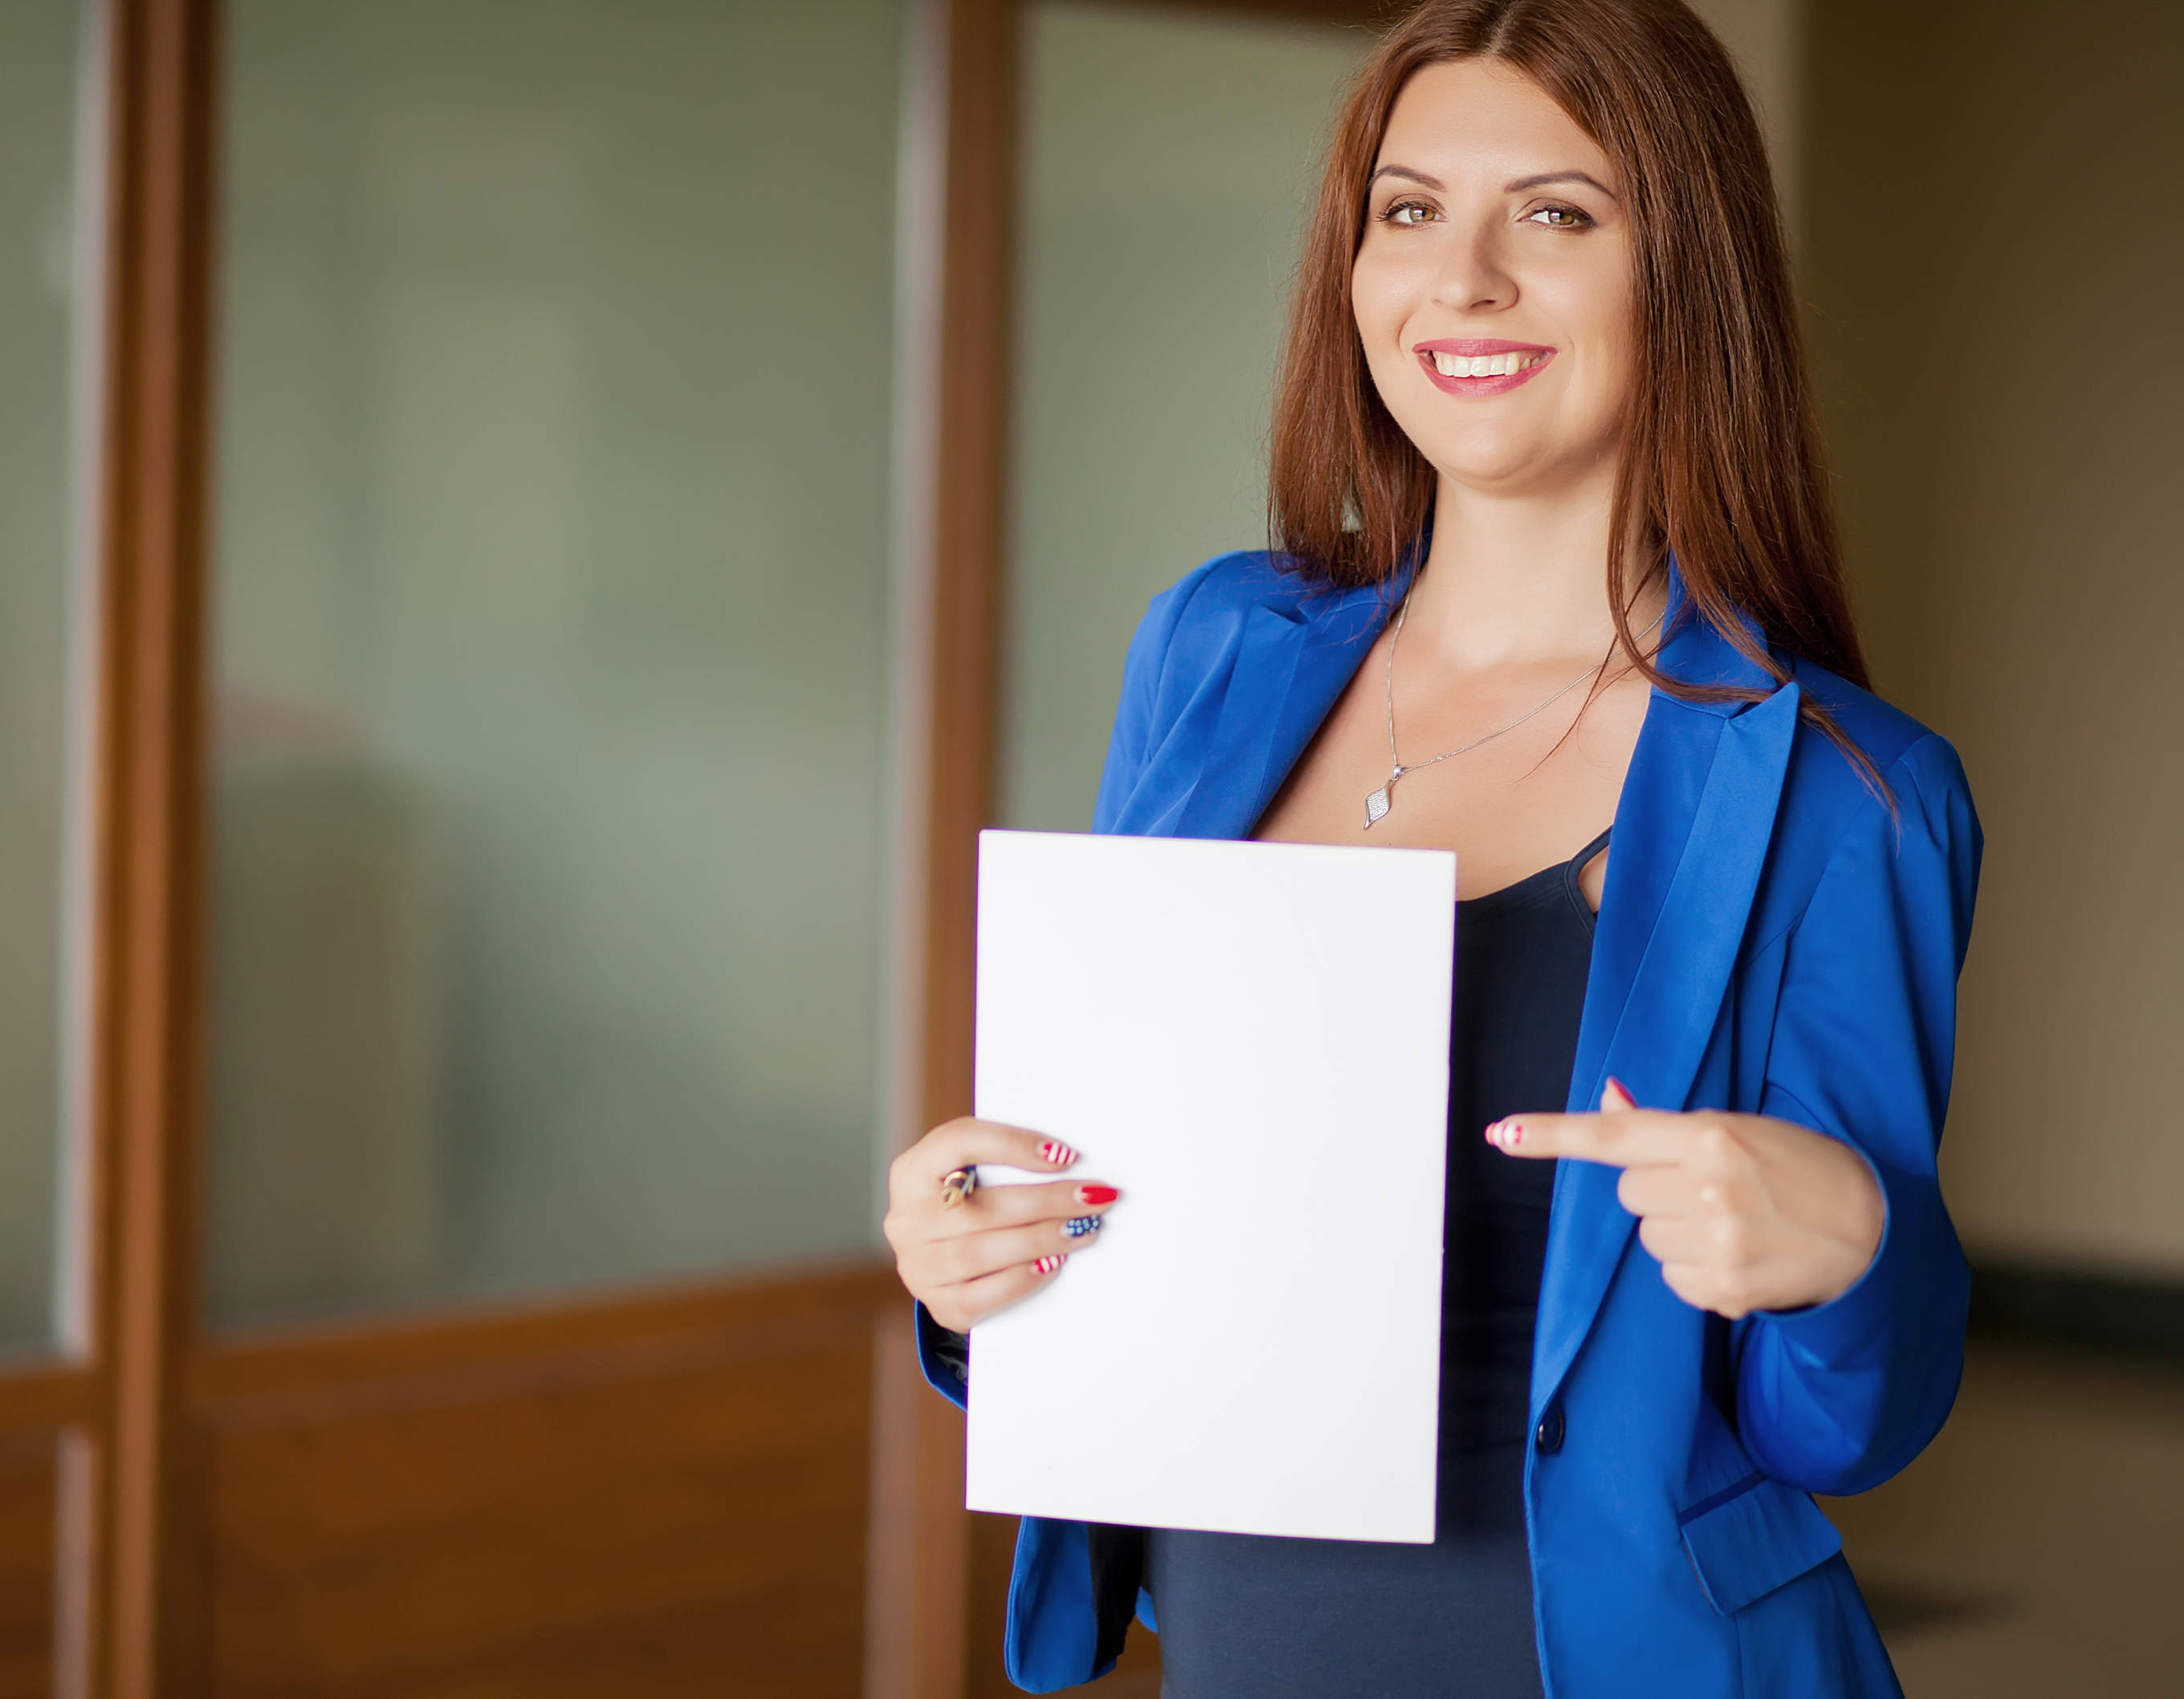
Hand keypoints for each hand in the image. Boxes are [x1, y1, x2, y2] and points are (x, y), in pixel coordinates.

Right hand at [884, 1118, 1119, 1331]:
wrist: (945, 1264)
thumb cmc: (967, 1206)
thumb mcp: (970, 1175)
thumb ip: (1004, 1164)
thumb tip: (1065, 1162)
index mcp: (912, 1171)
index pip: (959, 1143)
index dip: (1013, 1145)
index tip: (1064, 1155)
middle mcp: (907, 1219)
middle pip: (982, 1207)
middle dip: (1047, 1201)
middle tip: (1093, 1197)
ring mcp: (918, 1265)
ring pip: (982, 1252)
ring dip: (1042, 1240)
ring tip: (1083, 1230)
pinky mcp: (939, 1303)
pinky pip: (982, 1296)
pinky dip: (1022, 1279)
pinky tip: (1052, 1264)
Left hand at [1487, 1080, 1883, 1317]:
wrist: (1868, 1228)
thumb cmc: (1800, 1167)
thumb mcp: (1738, 1129)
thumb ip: (1665, 1126)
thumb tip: (1607, 1099)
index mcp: (1709, 1139)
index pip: (1614, 1136)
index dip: (1553, 1135)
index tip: (1503, 1133)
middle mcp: (1707, 1190)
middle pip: (1629, 1192)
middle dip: (1657, 1190)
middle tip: (1711, 1188)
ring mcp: (1715, 1244)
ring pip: (1648, 1238)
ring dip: (1677, 1232)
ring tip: (1734, 1222)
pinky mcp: (1723, 1289)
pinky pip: (1673, 1277)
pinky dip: (1697, 1269)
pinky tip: (1740, 1254)